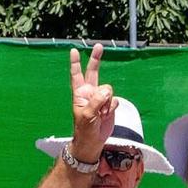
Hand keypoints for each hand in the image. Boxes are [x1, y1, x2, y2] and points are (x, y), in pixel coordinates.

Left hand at [69, 44, 113, 160]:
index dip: (75, 63)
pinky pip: (114, 100)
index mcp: (80, 93)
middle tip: (99, 46)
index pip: (76, 75)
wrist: (93, 141)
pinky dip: (111, 108)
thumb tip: (106, 90)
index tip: (74, 50)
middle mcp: (90, 92)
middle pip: (93, 72)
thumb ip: (96, 100)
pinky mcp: (109, 105)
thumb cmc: (84, 129)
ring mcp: (100, 98)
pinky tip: (106, 115)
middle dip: (96, 59)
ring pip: (108, 89)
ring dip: (107, 101)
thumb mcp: (87, 115)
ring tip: (101, 114)